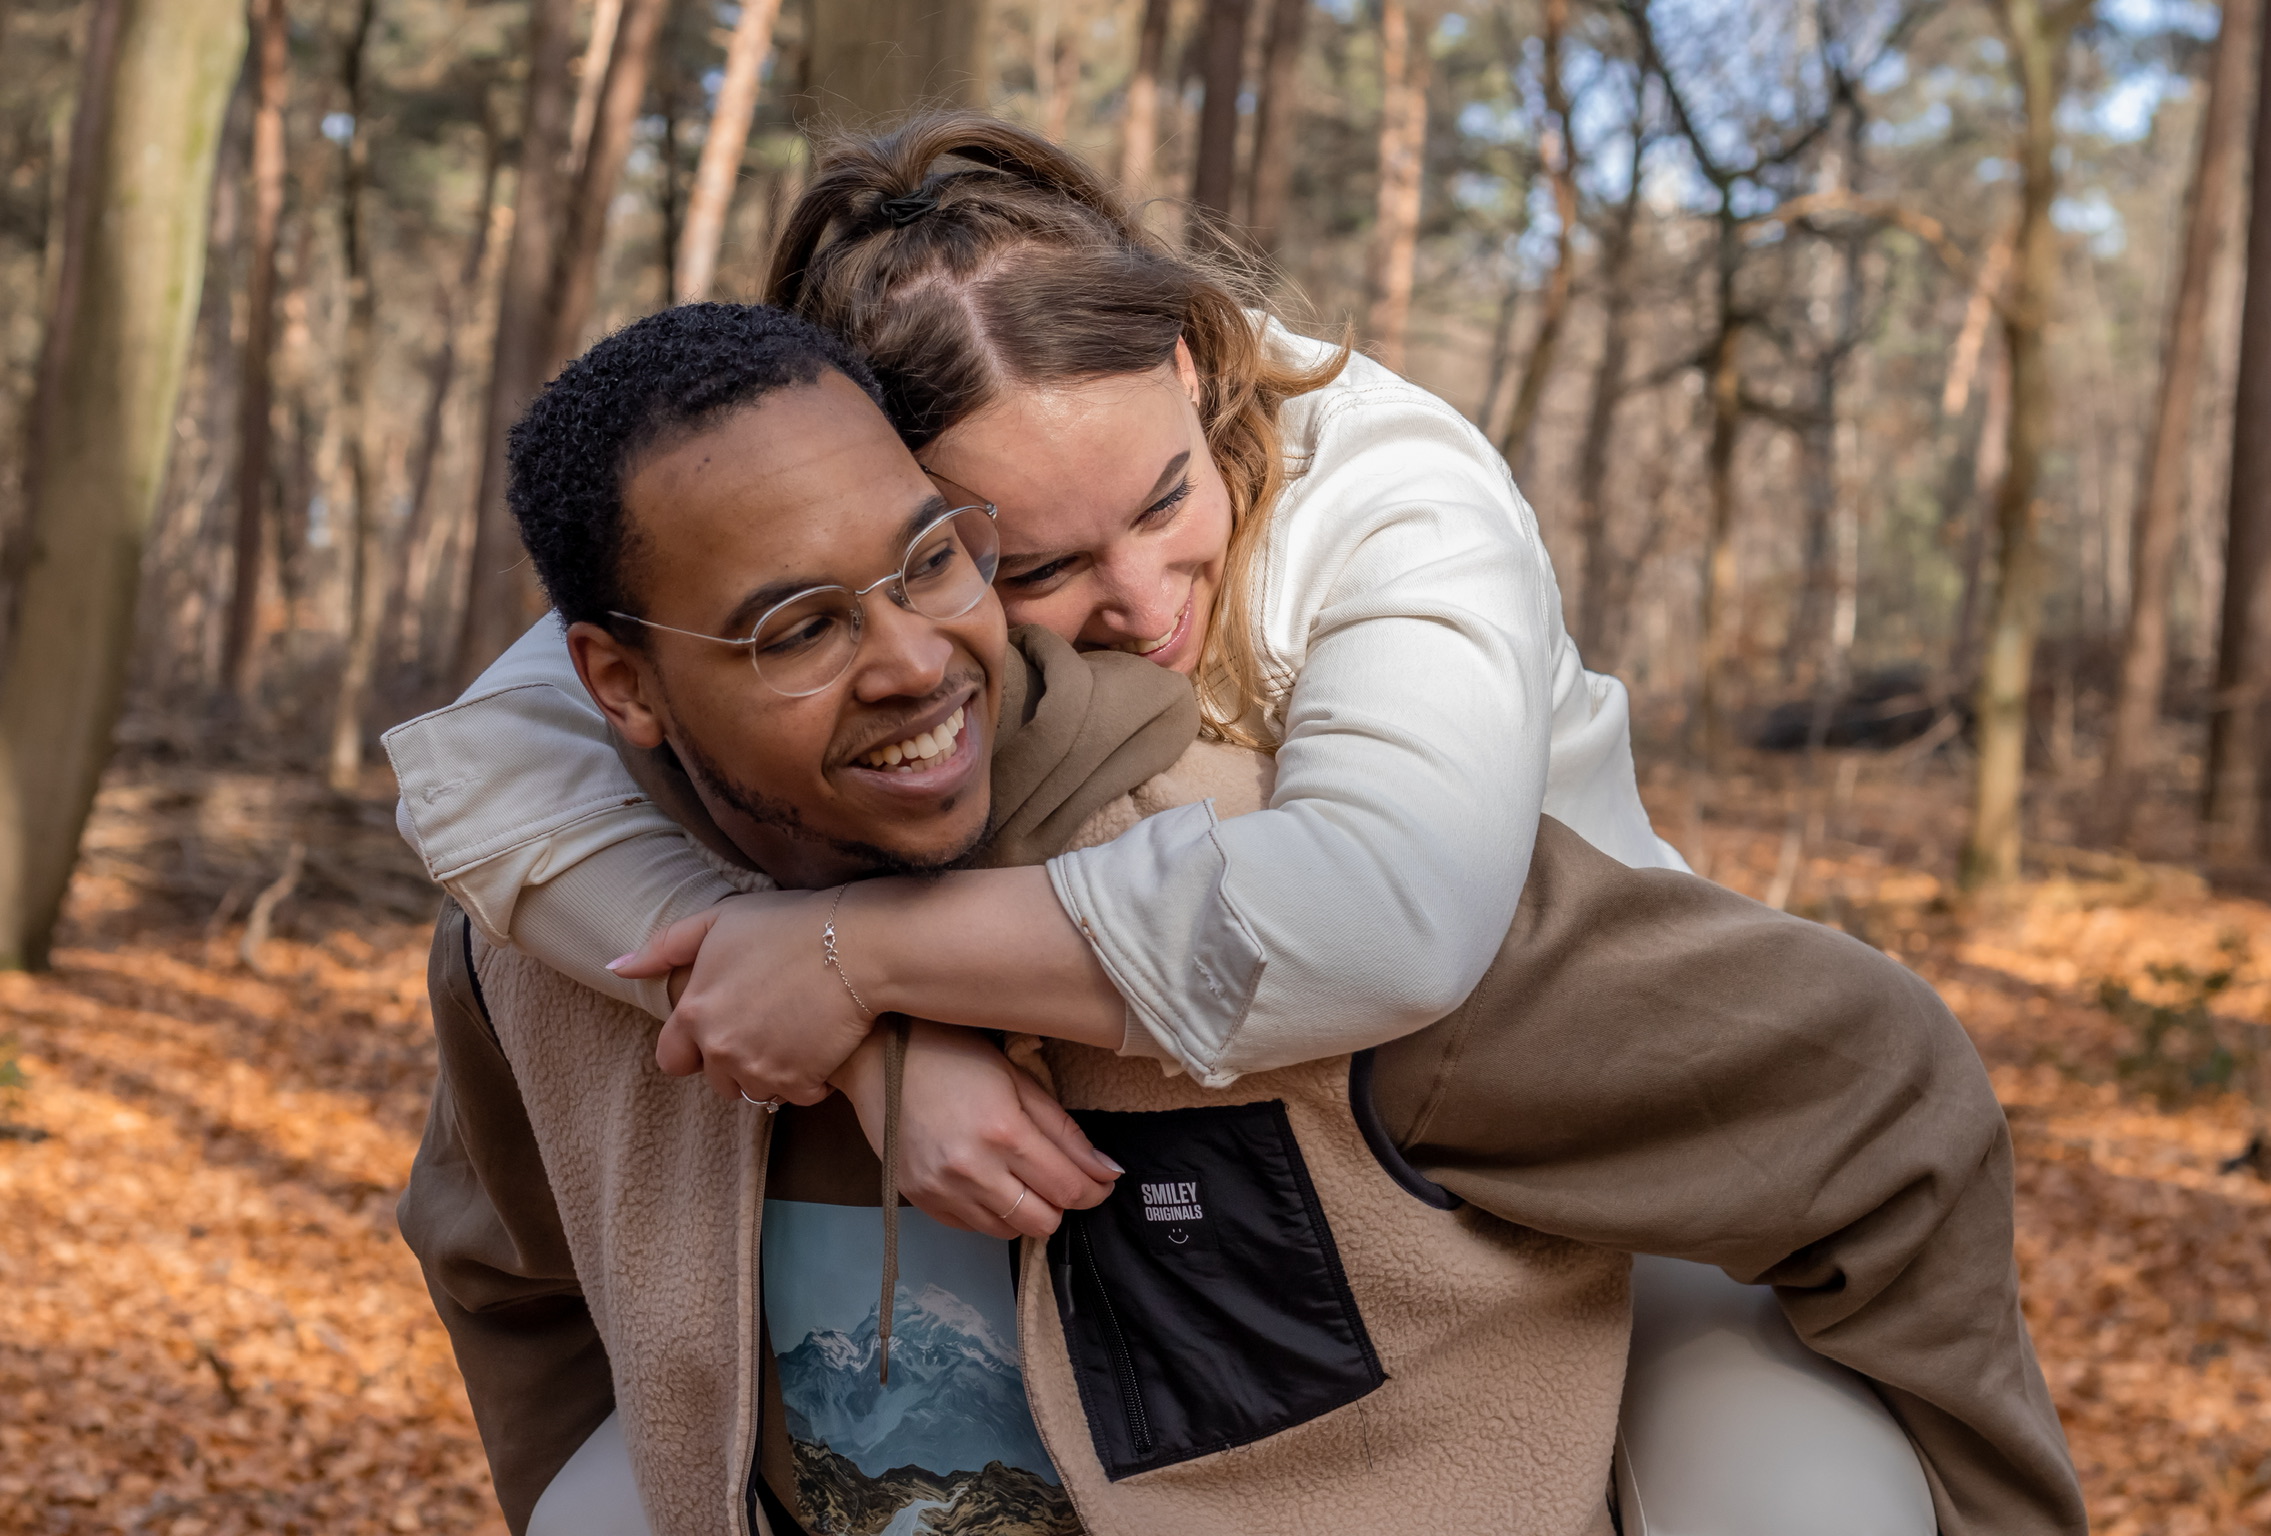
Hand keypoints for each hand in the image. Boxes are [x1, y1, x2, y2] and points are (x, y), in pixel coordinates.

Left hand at [610, 888, 874, 1106]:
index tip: (723, 1028)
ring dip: (770, 1072)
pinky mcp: (798, 1080)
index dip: (694, 1048)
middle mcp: (719, 1046)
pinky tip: (821, 1045)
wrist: (857, 945)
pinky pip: (796, 1095)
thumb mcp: (720, 921)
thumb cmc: (789, 924)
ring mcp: (759, 1068)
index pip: (672, 1058)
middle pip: (716, 1080)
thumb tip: (616, 968)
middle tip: (768, 1024)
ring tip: (796, 1033)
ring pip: (755, 1091)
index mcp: (693, 1011)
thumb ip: (665, 947)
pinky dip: (807, 1079)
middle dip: (735, 1061)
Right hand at [832, 1021, 1120, 1239]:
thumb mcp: (1018, 1080)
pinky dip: (991, 1214)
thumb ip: (1065, 1131)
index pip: (1068, 1189)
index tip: (1102, 1183)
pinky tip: (988, 1182)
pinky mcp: (920, 1200)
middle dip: (1062, 1204)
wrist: (877, 1059)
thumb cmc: (954, 1056)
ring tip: (1021, 1178)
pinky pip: (973, 1228)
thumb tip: (1107, 1171)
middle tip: (1060, 1179)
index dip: (1095, 1191)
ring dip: (1026, 1211)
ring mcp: (942, 1190)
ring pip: (1008, 1233)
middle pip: (1041, 1222)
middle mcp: (973, 1170)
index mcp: (1004, 1132)